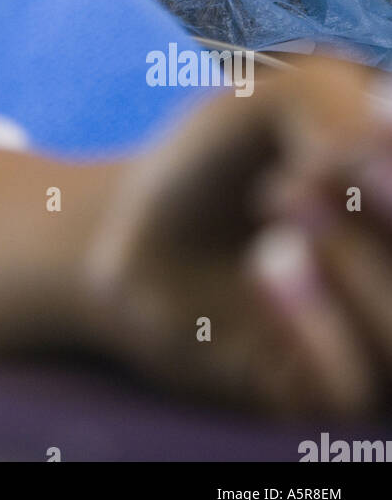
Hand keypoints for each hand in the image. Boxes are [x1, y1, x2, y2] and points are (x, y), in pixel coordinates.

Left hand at [73, 55, 391, 415]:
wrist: (132, 226)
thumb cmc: (214, 161)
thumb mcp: (266, 104)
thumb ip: (327, 105)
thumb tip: (368, 152)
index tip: (372, 118)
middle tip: (339, 162)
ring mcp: (372, 341)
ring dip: (357, 257)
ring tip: (280, 192)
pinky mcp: (319, 395)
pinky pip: (354, 385)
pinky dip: (315, 321)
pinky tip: (268, 264)